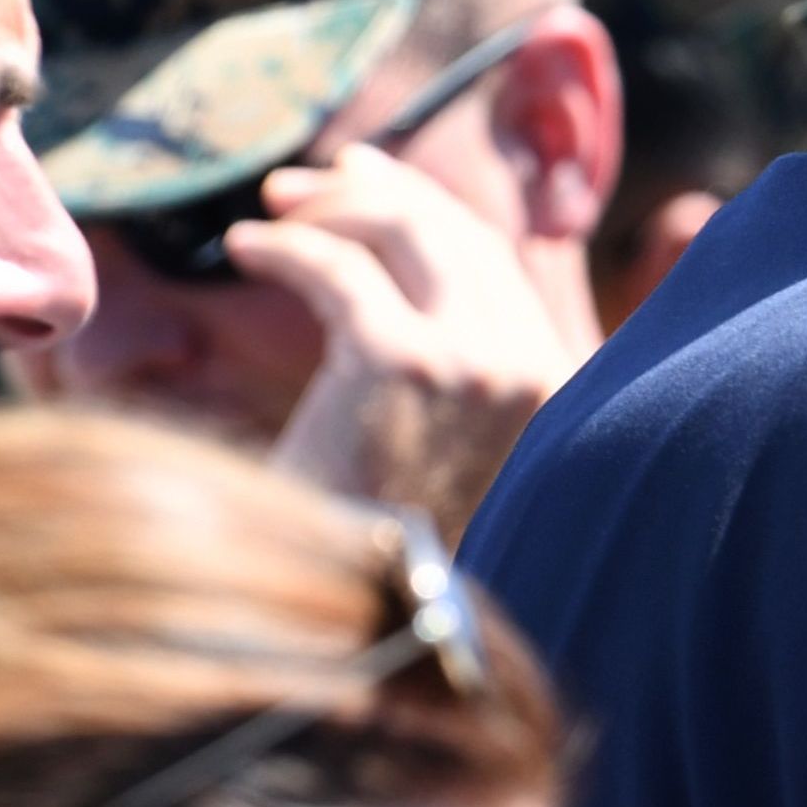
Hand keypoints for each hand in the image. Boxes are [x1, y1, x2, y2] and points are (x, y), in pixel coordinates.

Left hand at [230, 144, 586, 528]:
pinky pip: (339, 269)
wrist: (358, 625)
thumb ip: (450, 376)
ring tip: (273, 210)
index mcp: (559, 391)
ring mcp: (478, 362)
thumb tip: (403, 290)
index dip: (432, 211)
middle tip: (308, 181)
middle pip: (458, 234)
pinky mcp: (406, 361)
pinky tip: (247, 248)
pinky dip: (288, 247)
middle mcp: (533, 367)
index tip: (373, 182)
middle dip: (381, 192)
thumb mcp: (440, 451)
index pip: (497, 263)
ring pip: (408, 232)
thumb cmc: (381, 554)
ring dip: (336, 206)